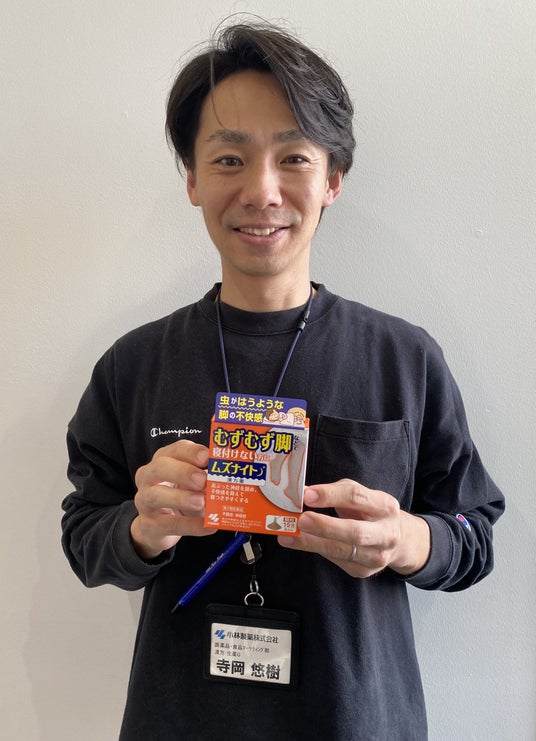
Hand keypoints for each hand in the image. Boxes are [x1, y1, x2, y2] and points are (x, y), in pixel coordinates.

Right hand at [131, 440, 215, 559]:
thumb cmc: (176, 495)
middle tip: (203, 480)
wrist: (154, 526)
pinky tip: (207, 526)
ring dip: (181, 498)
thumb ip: (204, 476)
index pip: (174, 450)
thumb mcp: (189, 481)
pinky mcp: (149, 525)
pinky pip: (168, 524)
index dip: (191, 452)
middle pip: (160, 467)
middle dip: (183, 472)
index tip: (207, 457)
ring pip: (156, 496)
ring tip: (202, 502)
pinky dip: (190, 525)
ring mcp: (145, 501)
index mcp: (163, 460)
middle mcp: (149, 478)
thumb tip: (226, 476)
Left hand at [278, 479, 429, 577]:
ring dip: (312, 543)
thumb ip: (335, 492)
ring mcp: (377, 556)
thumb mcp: (360, 494)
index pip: (356, 498)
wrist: (399, 540)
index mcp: (385, 506)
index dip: (330, 495)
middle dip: (325, 526)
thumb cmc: (370, 511)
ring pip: (342, 550)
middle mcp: (386, 533)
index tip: (307, 495)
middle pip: (355, 531)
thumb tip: (303, 492)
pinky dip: (316, 550)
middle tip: (302, 519)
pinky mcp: (364, 570)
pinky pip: (336, 560)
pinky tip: (299, 543)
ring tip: (289, 535)